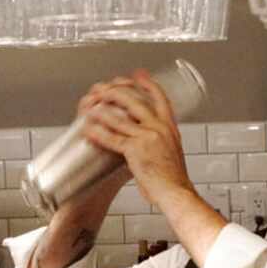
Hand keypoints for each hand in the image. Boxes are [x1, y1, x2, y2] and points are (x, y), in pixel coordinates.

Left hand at [79, 70, 193, 210]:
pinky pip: (112, 138)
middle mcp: (160, 128)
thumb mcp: (173, 152)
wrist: (176, 192)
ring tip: (91, 107)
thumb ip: (161, 141)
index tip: (138, 75)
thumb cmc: (174, 179)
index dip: (148, 84)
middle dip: (118, 92)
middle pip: (136, 101)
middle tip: (107, 89)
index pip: (160, 98)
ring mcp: (148, 138)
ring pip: (120, 117)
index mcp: (170, 128)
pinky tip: (90, 128)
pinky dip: (98, 132)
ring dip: (102, 110)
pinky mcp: (135, 150)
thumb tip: (151, 140)